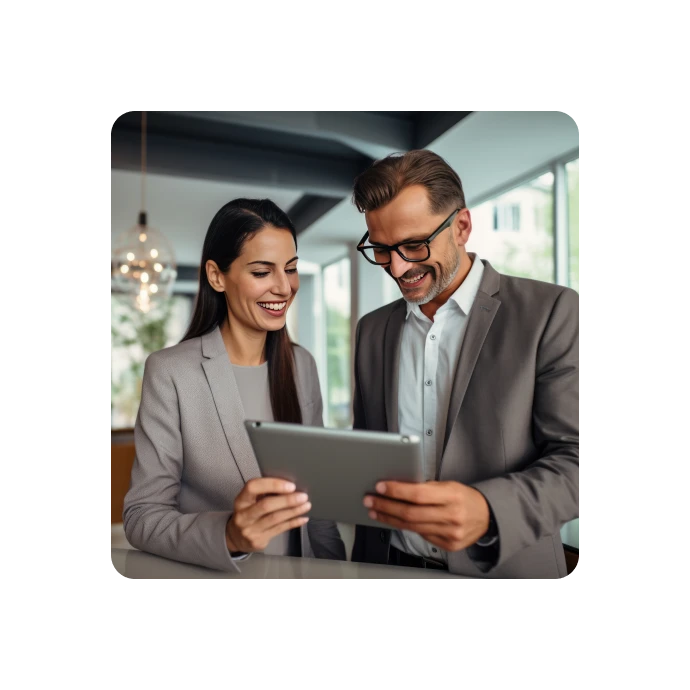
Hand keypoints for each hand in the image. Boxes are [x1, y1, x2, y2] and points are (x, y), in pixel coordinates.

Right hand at [226, 478, 310, 552]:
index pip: (253, 487)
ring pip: (275, 519)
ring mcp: (251, 530)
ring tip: (306, 505)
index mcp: (241, 501)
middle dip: (287, 500)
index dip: (272, 484)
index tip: (290, 485)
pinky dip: (293, 522)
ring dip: (294, 511)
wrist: (235, 538)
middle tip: (303, 496)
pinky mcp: (259, 541)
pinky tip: (303, 518)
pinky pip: (280, 529)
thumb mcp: (248, 501)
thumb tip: (288, 485)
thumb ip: (263, 493)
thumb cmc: (247, 514)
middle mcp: (243, 516)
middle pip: (266, 505)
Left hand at [363, 480, 490, 551]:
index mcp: (452, 496)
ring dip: (389, 519)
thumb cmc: (464, 497)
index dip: (396, 491)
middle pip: (411, 513)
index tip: (381, 487)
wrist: (487, 516)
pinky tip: (395, 521)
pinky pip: (421, 536)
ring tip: (376, 511)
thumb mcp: (449, 485)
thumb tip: (398, 487)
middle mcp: (452, 516)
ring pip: (412, 527)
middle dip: (386, 506)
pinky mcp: (449, 545)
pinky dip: (406, 528)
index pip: (418, 494)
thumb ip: (427, 488)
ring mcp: (451, 533)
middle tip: (370, 500)